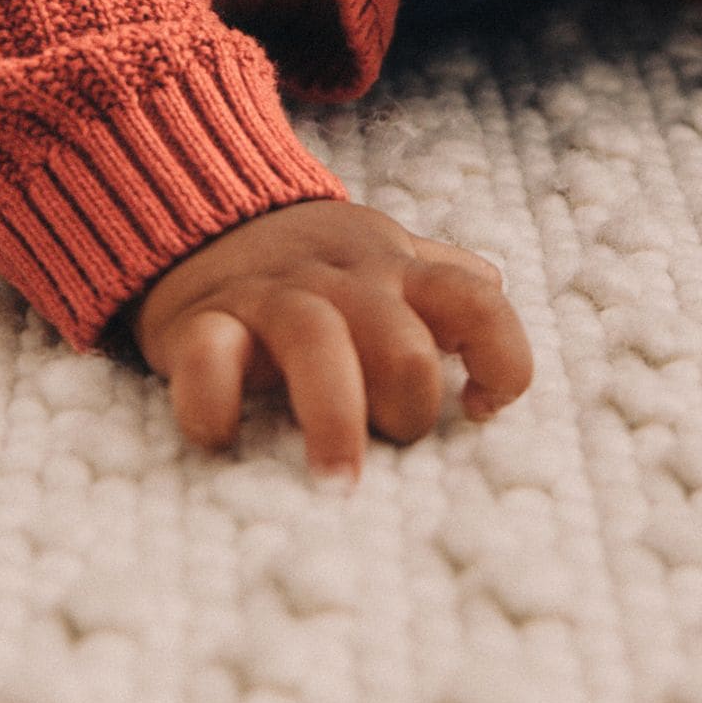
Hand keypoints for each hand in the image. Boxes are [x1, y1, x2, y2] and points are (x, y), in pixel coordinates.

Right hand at [126, 199, 534, 479]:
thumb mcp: (384, 258)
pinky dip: (215, 403)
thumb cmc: (317, 267)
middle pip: (402, 347)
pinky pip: (209, 358)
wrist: (206, 217)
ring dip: (334, 418)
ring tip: (337, 485)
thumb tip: (495, 287)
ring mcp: (271, 298)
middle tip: (388, 446)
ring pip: (316, 342)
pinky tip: (224, 436)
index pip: (478, 304)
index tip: (479, 409)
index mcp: (397, 271)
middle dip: (408, 411)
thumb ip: (441, 279)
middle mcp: (342, 282)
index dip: (500, 360)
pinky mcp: (201, 321)